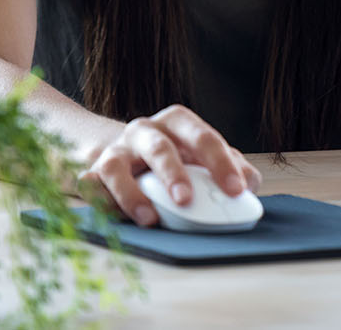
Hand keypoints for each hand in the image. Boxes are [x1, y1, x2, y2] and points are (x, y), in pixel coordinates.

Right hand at [77, 105, 260, 225]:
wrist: (126, 155)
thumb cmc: (174, 157)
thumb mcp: (202, 157)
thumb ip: (229, 166)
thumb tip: (251, 185)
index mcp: (177, 122)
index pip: (202, 137)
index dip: (220, 163)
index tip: (235, 190)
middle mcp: (144, 131)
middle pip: (159, 147)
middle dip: (173, 173)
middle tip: (185, 200)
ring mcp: (115, 151)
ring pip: (116, 166)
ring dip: (132, 194)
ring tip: (150, 219)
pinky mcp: (92, 172)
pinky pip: (89, 185)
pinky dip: (99, 201)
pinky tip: (113, 217)